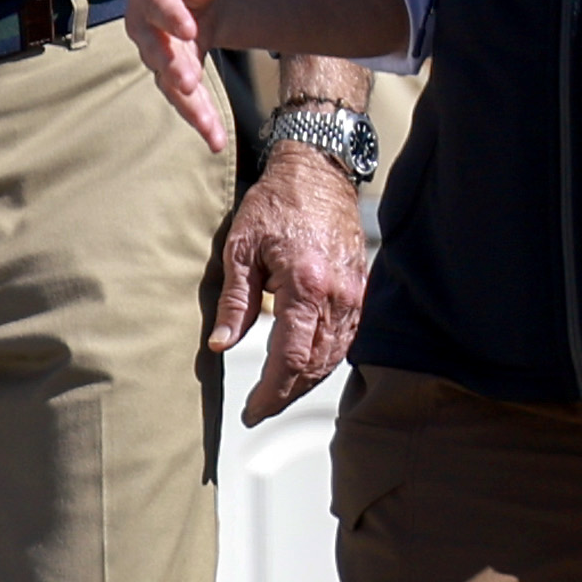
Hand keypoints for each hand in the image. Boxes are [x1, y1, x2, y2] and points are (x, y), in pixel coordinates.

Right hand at [122, 0, 271, 153]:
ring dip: (185, 101)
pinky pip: (180, 96)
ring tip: (206, 124)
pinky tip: (215, 140)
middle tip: (186, 80)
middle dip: (169, 62)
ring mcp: (156, 48)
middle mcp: (145, 17)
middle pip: (152, 42)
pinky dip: (197, 117)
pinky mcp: (171, 71)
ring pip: (165, 77)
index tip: (188, 29)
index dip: (167, 13)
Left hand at [204, 133, 368, 425]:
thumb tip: (221, 344)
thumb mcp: (241, 248)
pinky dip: (327, 359)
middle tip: (260, 408)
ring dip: (307, 381)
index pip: (291, 357)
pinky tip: (307, 367)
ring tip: (279, 393)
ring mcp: (354, 292)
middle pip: (315, 364)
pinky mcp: (361, 287)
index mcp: (305, 285)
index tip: (252, 410)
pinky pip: (347, 336)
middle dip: (287, 393)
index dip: (272, 391)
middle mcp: (337, 294)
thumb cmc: (276, 202)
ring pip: (335, 355)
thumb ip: (235, 301)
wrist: (318, 170)